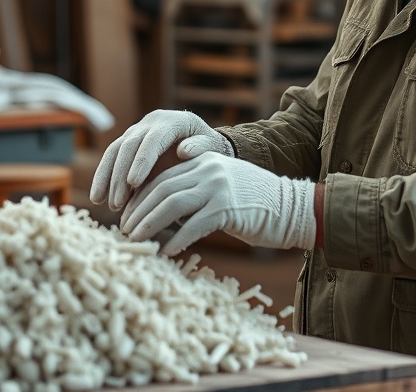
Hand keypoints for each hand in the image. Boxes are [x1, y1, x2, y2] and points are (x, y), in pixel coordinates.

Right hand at [90, 109, 233, 210]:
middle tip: (117, 203)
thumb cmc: (210, 148)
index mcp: (172, 121)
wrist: (202, 142)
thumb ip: (202, 147)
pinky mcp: (128, 143)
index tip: (133, 183)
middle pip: (129, 145)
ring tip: (104, 203)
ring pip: (115, 151)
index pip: (153, 139)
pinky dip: (104, 177)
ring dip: (107, 178)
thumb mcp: (212, 146)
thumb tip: (185, 151)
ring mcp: (137, 131)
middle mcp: (151, 123)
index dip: (141, 160)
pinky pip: (111, 158)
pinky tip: (98, 198)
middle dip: (120, 175)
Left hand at [120, 152, 315, 255]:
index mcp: (204, 162)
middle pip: (161, 189)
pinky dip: (176, 240)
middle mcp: (208, 169)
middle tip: (124, 233)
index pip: (161, 178)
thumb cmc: (255, 206)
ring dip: (149, 225)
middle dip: (138, 213)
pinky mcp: (227, 207)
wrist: (292, 209)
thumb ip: (195, 196)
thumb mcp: (221, 191)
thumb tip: (161, 219)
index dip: (140, 200)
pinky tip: (166, 253)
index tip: (126, 219)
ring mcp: (218, 186)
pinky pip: (193, 225)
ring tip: (136, 242)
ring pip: (171, 204)